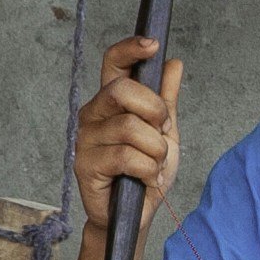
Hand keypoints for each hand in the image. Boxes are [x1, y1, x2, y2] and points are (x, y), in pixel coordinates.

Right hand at [72, 33, 181, 224]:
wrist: (138, 216)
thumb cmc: (146, 173)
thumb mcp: (165, 134)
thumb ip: (166, 100)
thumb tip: (173, 63)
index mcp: (111, 102)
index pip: (113, 63)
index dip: (130, 49)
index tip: (152, 44)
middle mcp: (94, 114)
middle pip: (123, 91)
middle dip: (154, 112)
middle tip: (162, 134)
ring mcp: (86, 139)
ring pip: (131, 128)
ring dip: (155, 151)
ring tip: (154, 166)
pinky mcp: (85, 164)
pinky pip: (127, 156)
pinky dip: (147, 170)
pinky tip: (146, 180)